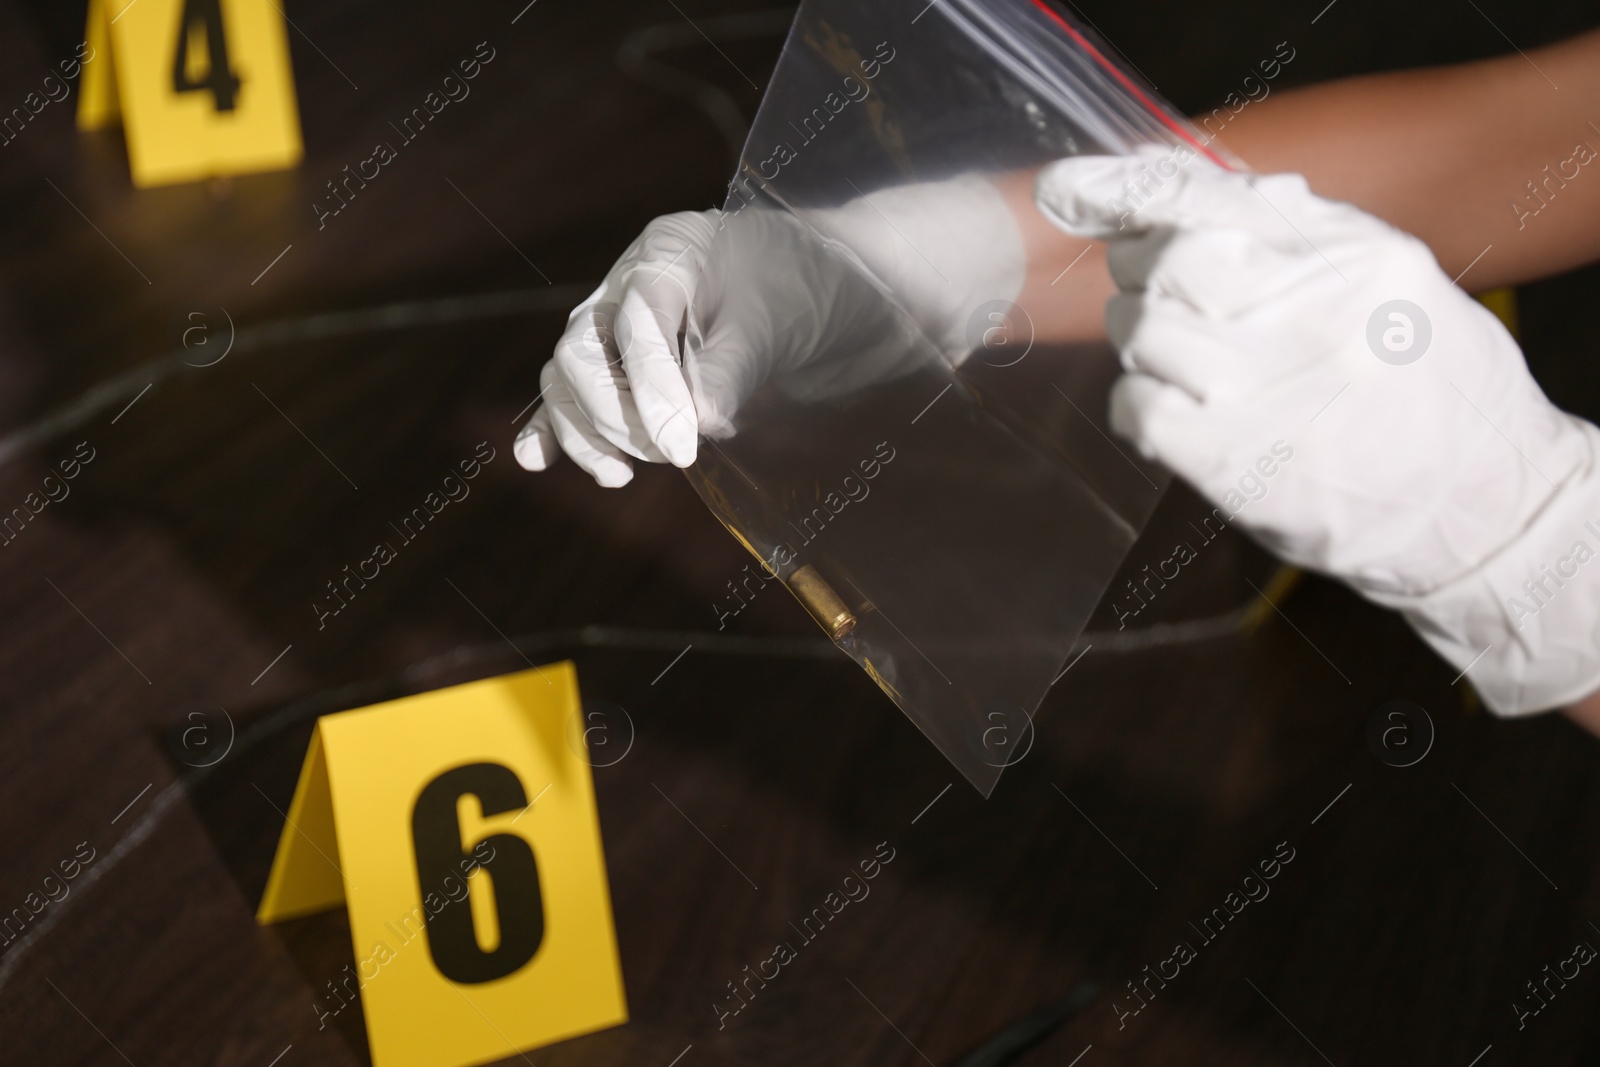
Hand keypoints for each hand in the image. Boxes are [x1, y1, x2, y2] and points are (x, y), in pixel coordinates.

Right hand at [515, 176, 1024, 485]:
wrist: (850, 295)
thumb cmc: (818, 289)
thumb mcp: (782, 321)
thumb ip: (732, 368)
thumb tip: (693, 425)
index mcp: (667, 256)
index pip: (634, 323)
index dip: (650, 391)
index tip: (681, 448)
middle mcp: (631, 286)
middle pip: (581, 352)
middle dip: (615, 414)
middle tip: (671, 453)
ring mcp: (626, 329)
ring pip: (570, 378)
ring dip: (588, 430)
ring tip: (627, 472)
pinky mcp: (635, 370)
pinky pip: (577, 396)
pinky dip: (557, 428)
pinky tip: (537, 460)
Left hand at [1034, 153, 1599, 713]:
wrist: (1480, 507)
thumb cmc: (1434, 392)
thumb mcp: (1392, 283)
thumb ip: (1302, 232)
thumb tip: (1196, 188)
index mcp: (1350, 256)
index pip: (1212, 198)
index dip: (1127, 190)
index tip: (1068, 188)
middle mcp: (1306, 312)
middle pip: (1166, 260)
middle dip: (1141, 270)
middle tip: (1157, 293)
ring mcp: (1263, 387)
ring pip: (1142, 329)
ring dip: (1141, 338)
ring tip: (1183, 359)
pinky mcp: (1232, 459)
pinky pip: (1136, 405)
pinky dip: (1137, 403)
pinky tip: (1173, 412)